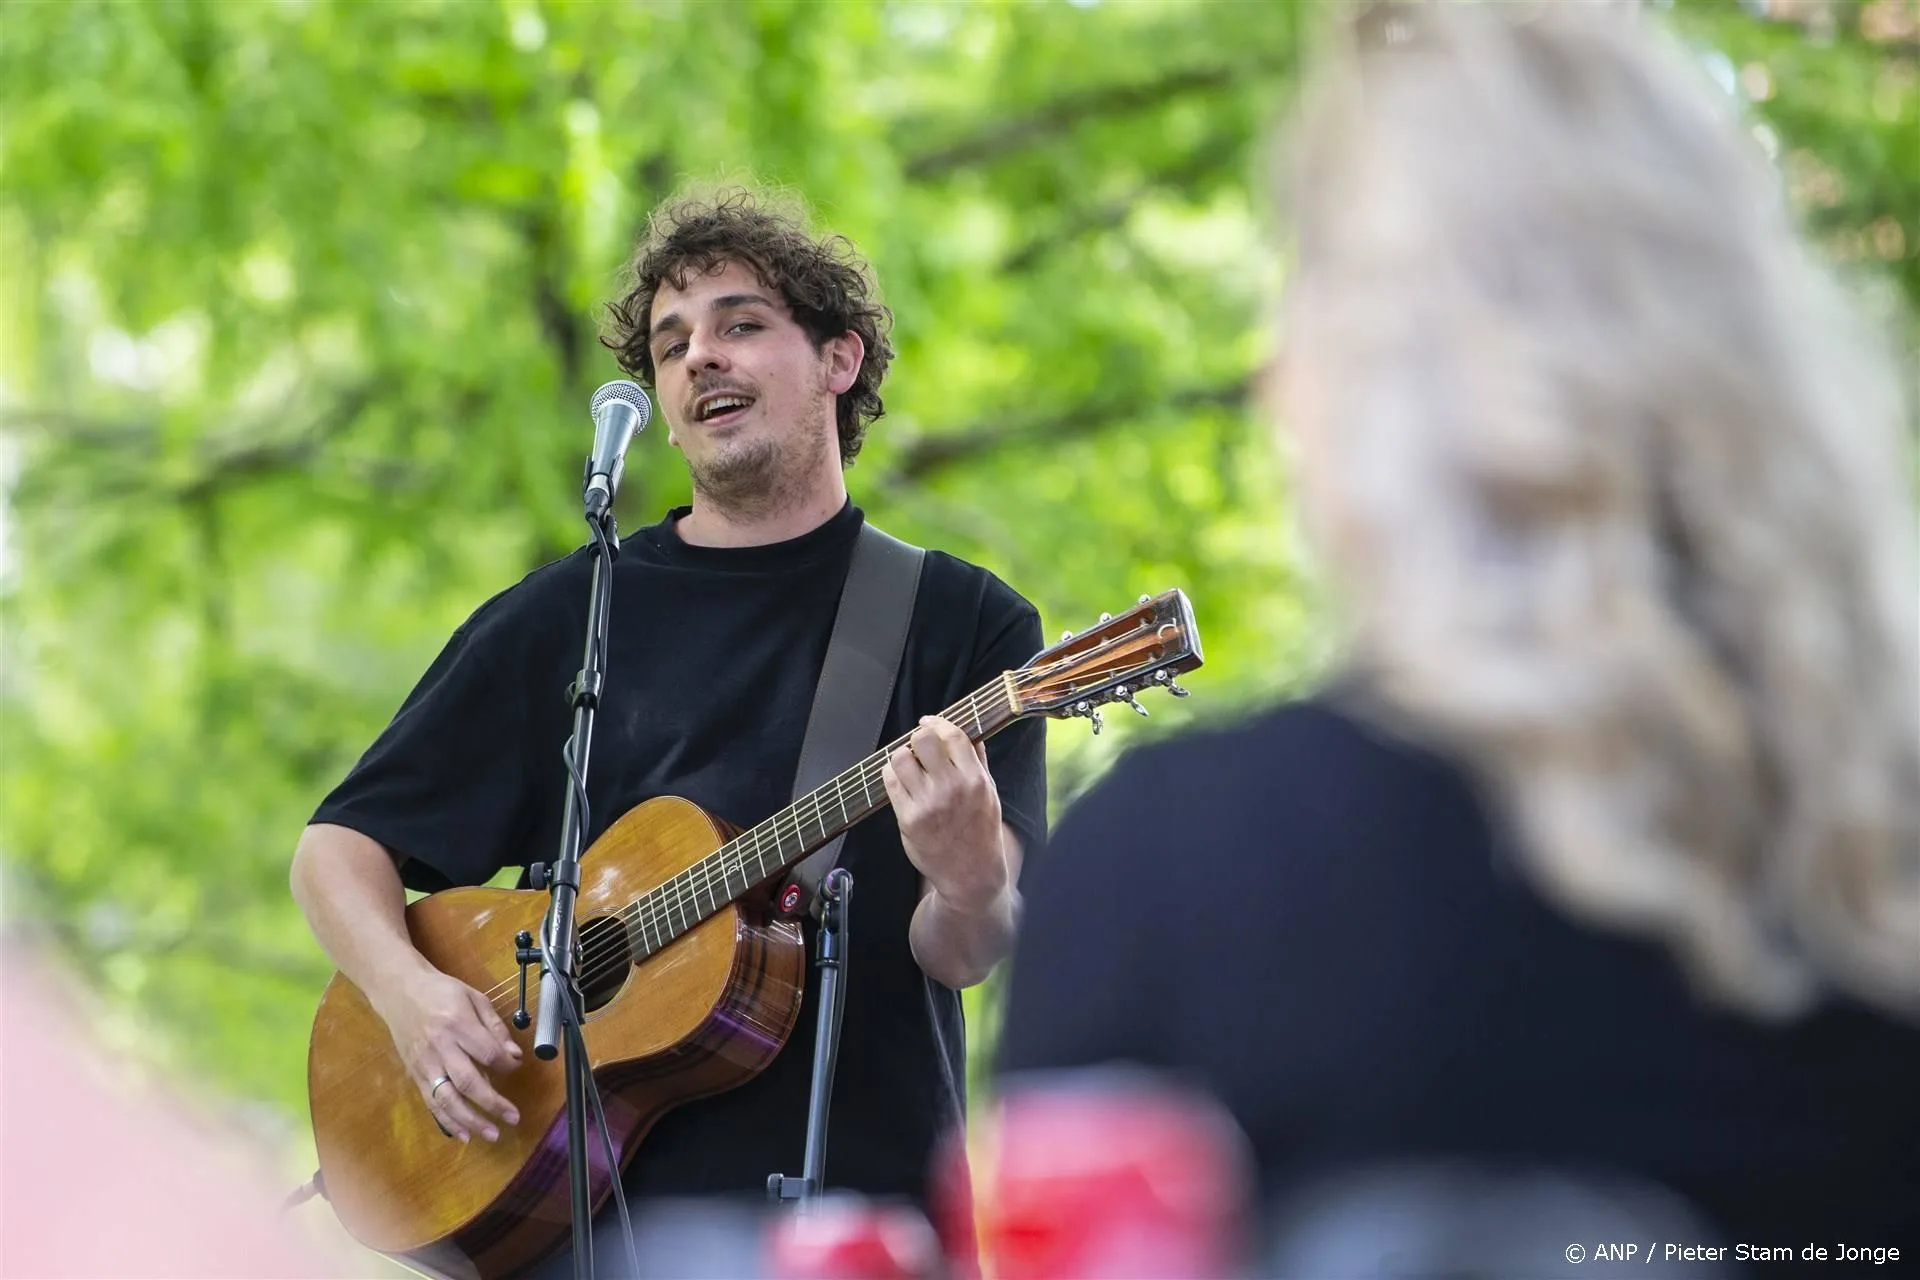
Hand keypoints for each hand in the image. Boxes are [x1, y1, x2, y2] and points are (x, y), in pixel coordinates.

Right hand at [370, 965, 522, 1143]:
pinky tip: (463, 1134)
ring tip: (491, 1134)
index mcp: (458, 1024)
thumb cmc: (442, 992)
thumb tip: (514, 1055)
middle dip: (493, 1104)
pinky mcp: (414, 1074)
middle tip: (513, 1118)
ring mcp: (425, 1064)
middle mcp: (440, 1047)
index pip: (488, 1053)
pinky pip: (431, 1103)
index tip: (516, 1068)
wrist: (399, 990)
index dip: (507, 1065)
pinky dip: (447, 1121)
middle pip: (468, 1082)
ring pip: (447, 1099)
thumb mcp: (475, 998)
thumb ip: (495, 1027)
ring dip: (471, 1121)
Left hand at [882, 716, 1007, 909]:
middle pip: (922, 740)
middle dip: (918, 737)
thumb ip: (978, 761)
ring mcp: (927, 805)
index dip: (937, 722)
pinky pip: (890, 782)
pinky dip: (892, 775)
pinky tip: (901, 780)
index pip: (952, 735)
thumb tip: (969, 731)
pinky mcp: (908, 819)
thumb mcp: (989, 793)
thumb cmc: (981, 831)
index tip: (928, 721)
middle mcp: (951, 789)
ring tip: (909, 764)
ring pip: (900, 758)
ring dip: (902, 756)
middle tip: (919, 746)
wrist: (971, 874)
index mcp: (975, 780)